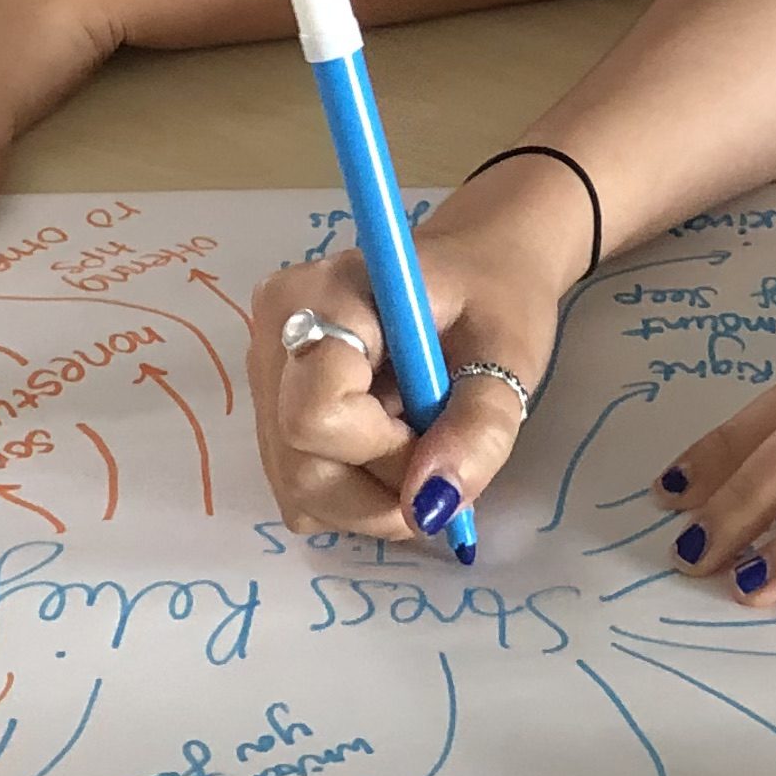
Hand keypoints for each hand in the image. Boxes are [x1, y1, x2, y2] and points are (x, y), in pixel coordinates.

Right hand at [245, 158, 600, 547]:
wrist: (476, 268)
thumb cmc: (496, 295)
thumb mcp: (509, 354)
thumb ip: (477, 429)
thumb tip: (431, 508)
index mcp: (322, 297)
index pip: (315, 416)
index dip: (384, 451)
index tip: (437, 427)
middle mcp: (275, 335)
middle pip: (301, 468)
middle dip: (383, 489)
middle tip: (442, 452)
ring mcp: (266, 376)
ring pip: (299, 489)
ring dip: (373, 497)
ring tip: (421, 442)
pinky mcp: (272, 410)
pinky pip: (300, 487)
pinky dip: (355, 491)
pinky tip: (391, 444)